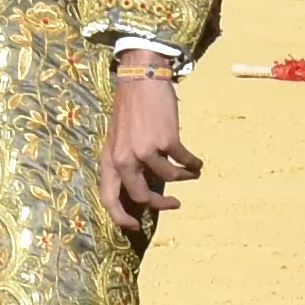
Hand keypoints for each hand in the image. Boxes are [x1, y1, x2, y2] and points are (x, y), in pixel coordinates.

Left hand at [107, 62, 199, 228]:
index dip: (121, 218)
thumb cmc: (130, 108)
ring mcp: (145, 151)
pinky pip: (184, 162)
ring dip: (183, 179)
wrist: (140, 78)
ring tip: (190, 174)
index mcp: (108, 159)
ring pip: (168, 179)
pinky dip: (193, 165)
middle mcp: (124, 159)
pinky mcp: (166, 141)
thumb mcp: (117, 138)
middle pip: (142, 197)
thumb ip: (124, 162)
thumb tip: (139, 187)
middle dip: (161, 205)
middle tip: (174, 204)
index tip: (135, 226)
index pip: (109, 198)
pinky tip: (196, 164)